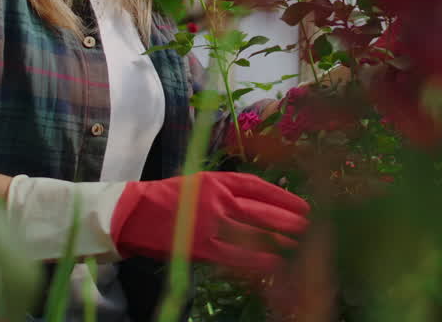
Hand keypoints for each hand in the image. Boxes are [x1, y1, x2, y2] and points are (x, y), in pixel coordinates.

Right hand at [109, 171, 308, 273]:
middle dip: (287, 217)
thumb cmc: (167, 199)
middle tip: (308, 225)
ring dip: (278, 238)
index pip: (258, 187)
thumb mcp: (198, 184)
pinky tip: (274, 262)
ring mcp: (209, 223)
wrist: (133, 213)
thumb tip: (260, 204)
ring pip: (253, 232)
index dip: (283, 196)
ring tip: (296, 244)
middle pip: (260, 209)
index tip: (302, 204)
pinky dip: (257, 259)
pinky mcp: (201, 246)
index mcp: (216, 180)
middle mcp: (216, 198)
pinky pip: (236, 254)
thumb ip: (225, 192)